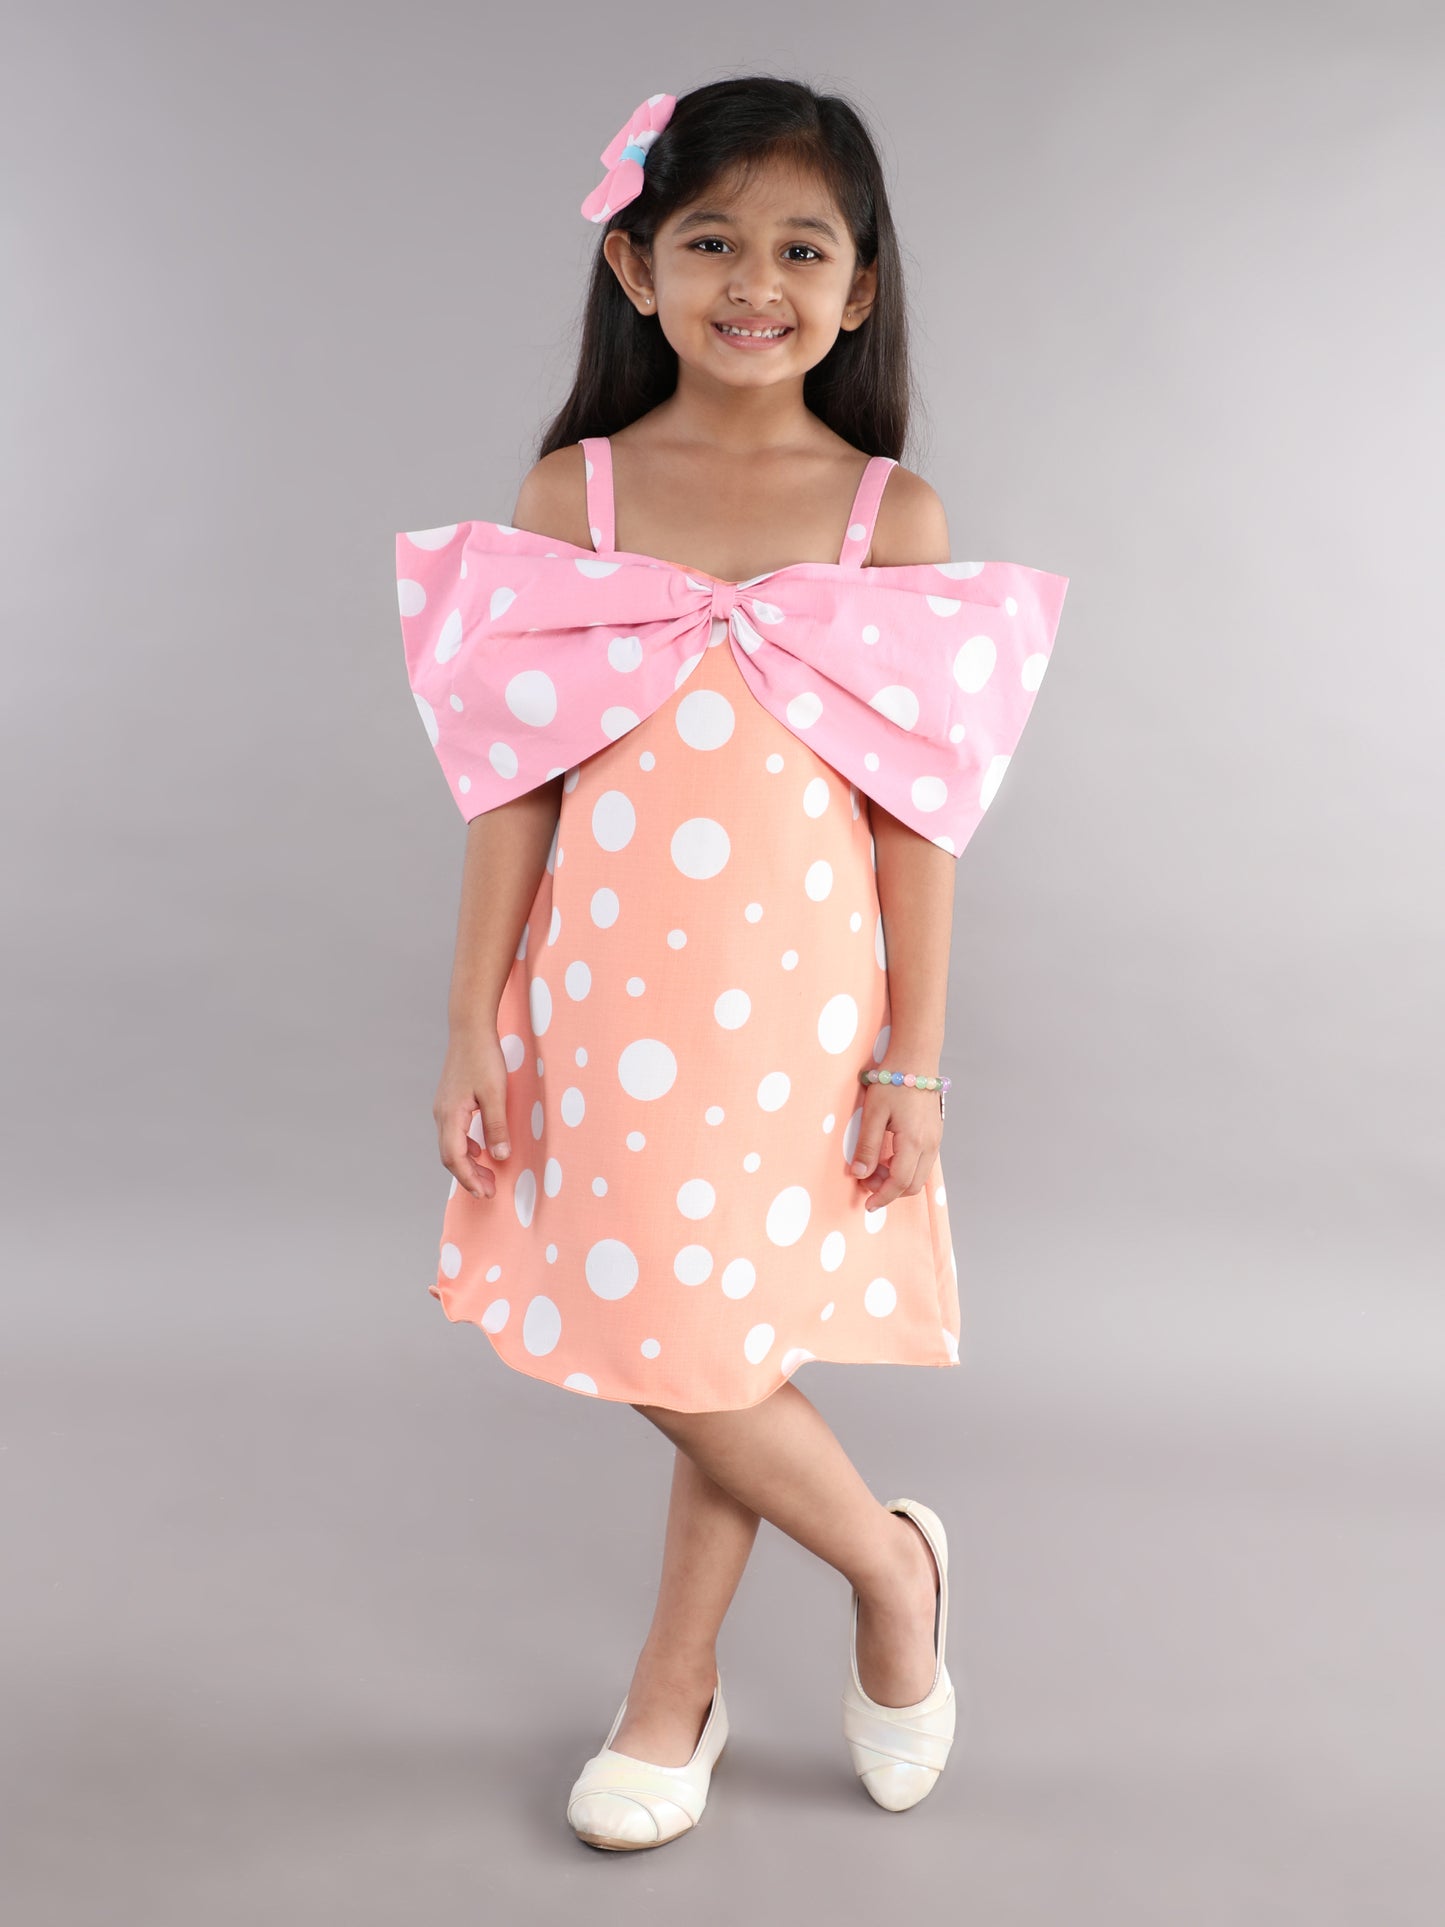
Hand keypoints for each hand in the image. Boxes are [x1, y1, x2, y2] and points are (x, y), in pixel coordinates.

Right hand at [433, 1025, 511, 1200]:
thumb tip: (499, 1156)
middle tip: (490, 1191)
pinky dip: (467, 1147)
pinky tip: (482, 1150)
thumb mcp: (496, 1093)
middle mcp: (442, 1115)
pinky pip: (454, 1133)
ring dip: (468, 1163)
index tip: (485, 1193)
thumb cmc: (483, 1057)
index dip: (468, 1178)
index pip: (454, 1158)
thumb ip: (496, 1126)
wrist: (470, 1028)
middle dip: (469, 1177)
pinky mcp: (450, 1102)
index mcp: (450, 1115)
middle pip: (450, 1156)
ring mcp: (444, 1108)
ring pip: (451, 1145)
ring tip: (488, 1175)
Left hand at [849, 1071, 943, 1207]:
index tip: (867, 1204)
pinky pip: (923, 1162)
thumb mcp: (873, 1114)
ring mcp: (936, 1140)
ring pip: (920, 1175)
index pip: (900, 1183)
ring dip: (898, 1180)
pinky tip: (889, 1155)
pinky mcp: (935, 1134)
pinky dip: (906, 1168)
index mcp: (914, 1142)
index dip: (882, 1197)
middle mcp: (930, 1145)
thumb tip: (859, 1174)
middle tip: (866, 1179)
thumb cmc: (892, 1082)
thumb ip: (867, 1146)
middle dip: (889, 1190)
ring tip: (875, 1166)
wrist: (916, 1058)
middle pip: (913, 1185)